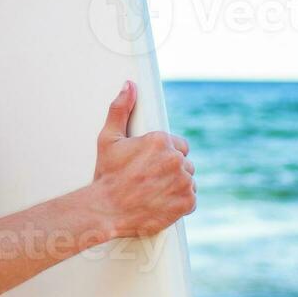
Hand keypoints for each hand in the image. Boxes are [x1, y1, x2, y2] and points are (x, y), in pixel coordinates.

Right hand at [91, 81, 196, 238]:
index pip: (178, 145)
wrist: (106, 210)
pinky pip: (191, 199)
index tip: (151, 165)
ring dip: (176, 186)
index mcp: (160, 141)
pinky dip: (180, 203)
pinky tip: (162, 202)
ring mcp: (183, 182)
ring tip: (154, 192)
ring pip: (188, 180)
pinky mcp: (187, 202)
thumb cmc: (107, 175)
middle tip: (149, 180)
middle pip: (184, 163)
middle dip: (170, 170)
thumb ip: (121, 109)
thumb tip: (129, 86)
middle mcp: (175, 159)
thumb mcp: (109, 138)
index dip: (165, 155)